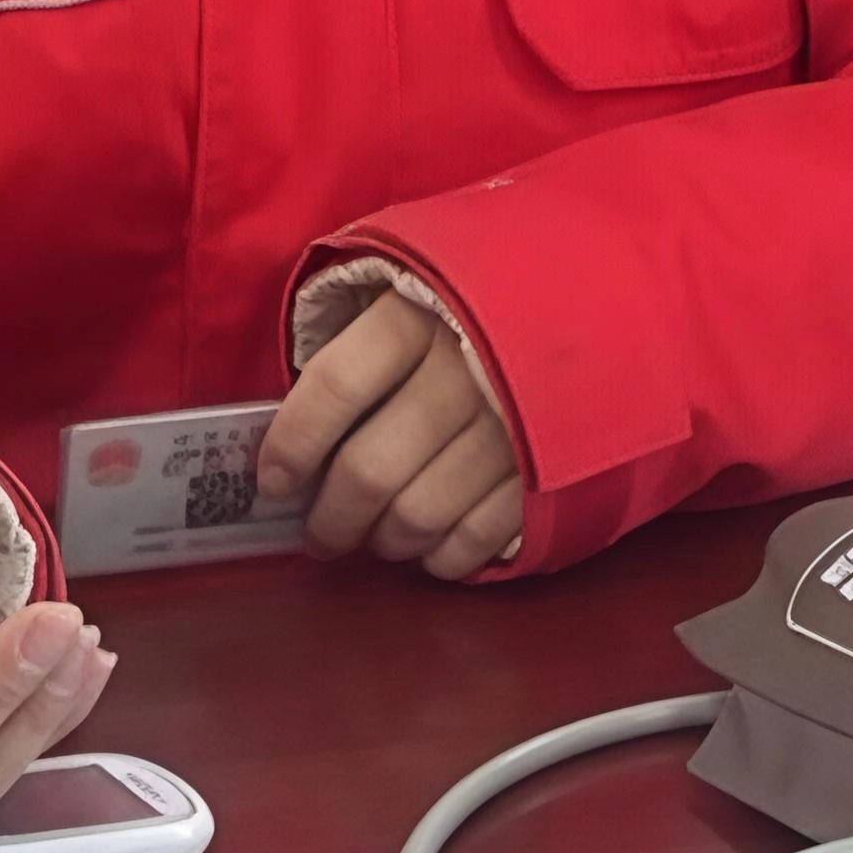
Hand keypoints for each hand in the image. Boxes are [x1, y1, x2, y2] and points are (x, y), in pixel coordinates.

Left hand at [255, 291, 520, 577]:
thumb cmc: (465, 310)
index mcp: (418, 318)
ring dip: (383, 540)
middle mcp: (464, 372)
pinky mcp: (547, 470)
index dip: (292, 443)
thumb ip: (352, 346)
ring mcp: (510, 427)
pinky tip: (428, 549)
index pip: (334, 387)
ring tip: (373, 537)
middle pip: (370, 470)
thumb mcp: (405, 296)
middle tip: (317, 533)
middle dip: (330, 516)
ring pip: (418, 514)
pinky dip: (444, 556)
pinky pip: (479, 536)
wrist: (580, 301)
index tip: (272, 480)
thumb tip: (289, 428)